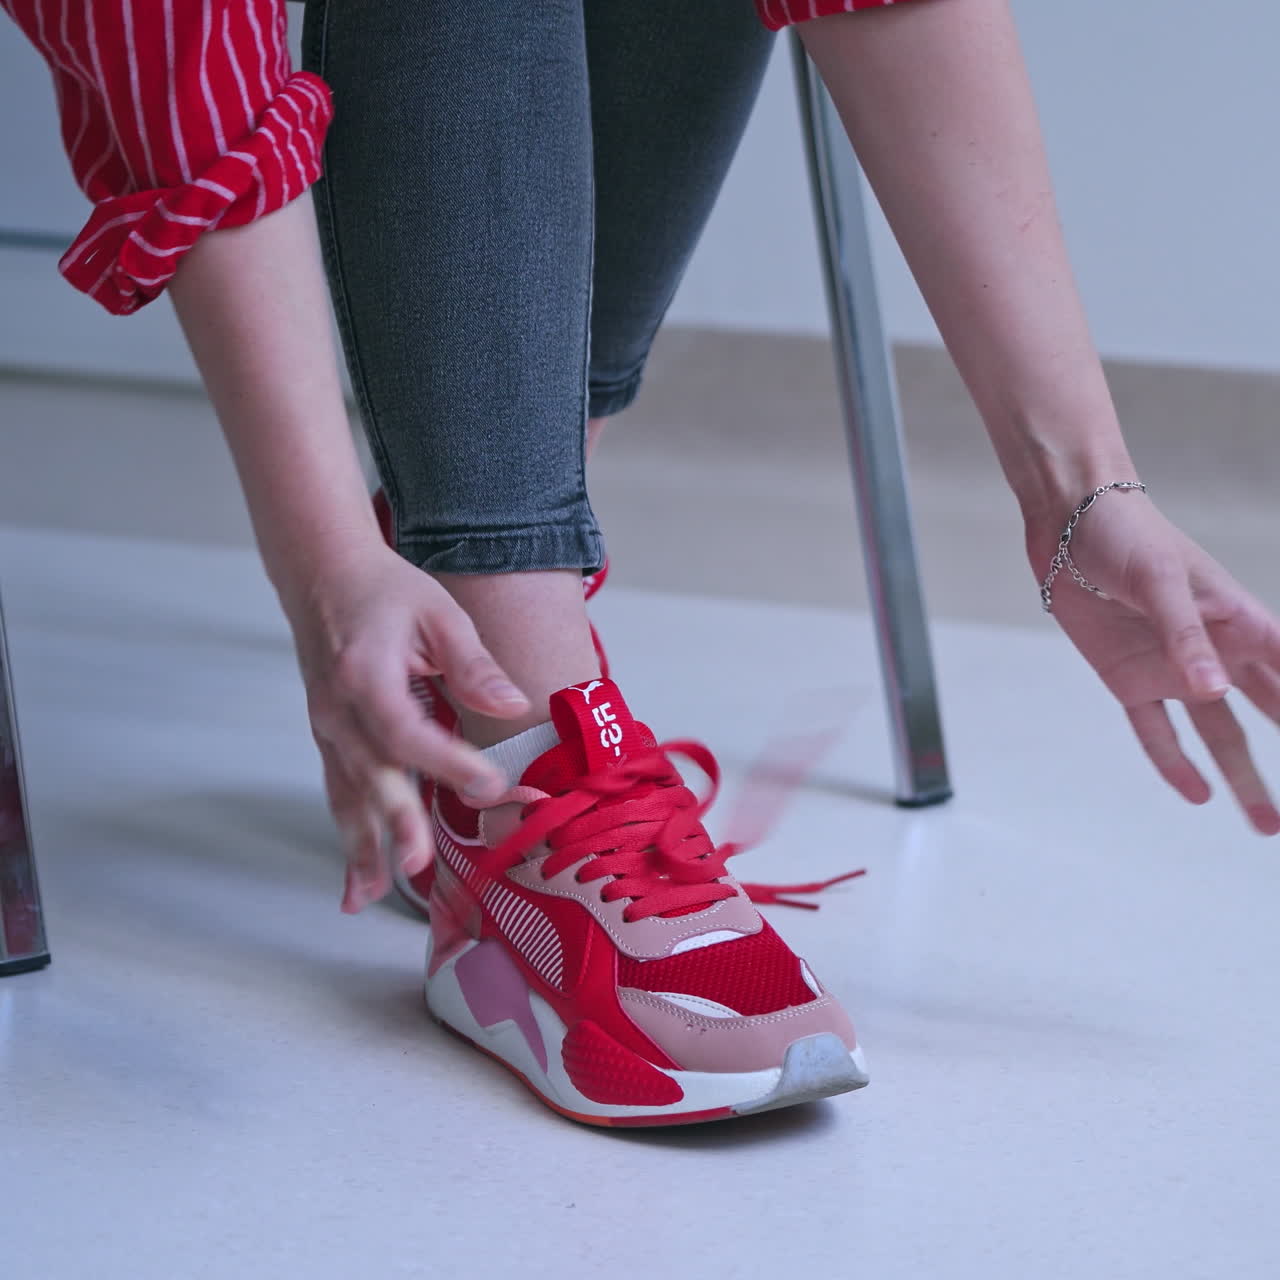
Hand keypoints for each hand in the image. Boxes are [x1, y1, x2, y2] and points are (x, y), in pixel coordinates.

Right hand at [287, 542, 529, 911]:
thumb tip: (514, 703)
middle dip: (395, 821)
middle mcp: (338, 709)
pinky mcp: (330, 742)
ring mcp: (328, 729)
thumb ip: (473, 664)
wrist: (324, 577)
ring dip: (363, 847)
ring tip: (376, 894)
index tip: (489, 783)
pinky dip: (350, 841)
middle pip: (369, 773)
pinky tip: (357, 887)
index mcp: (365, 674)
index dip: (445, 761)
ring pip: (347, 796)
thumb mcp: (439, 614)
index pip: (404, 730)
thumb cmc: (385, 592)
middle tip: (420, 862)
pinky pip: (340, 797)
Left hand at [1029, 491, 1279, 833]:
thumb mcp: (1160, 580)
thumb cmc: (1128, 535)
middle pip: (1269, 712)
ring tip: (1266, 825)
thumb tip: (1212, 690)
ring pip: (1219, 734)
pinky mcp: (1130, 679)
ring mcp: (1173, 670)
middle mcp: (1216, 653)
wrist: (1068, 524)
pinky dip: (1173, 762)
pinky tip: (1196, 793)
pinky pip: (1156, 730)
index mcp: (1242, 622)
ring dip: (1242, 776)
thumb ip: (1186, 635)